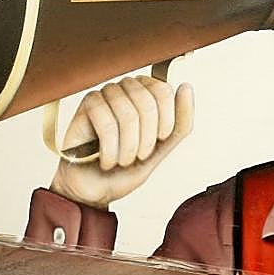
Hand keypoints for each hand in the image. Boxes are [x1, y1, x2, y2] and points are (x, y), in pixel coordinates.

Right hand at [50, 76, 193, 208]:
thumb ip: (181, 123)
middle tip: (138, 157)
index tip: (158, 141)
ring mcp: (106, 93)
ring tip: (121, 161)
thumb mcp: (162, 149)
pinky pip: (105, 122)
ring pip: (127, 114)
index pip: (164, 92)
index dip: (166, 122)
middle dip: (146, 140)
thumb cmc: (126, 167)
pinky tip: (106, 160)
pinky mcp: (87, 106)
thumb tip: (186, 86)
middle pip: (147, 103)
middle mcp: (128, 86)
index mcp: (149, 91)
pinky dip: (110, 149)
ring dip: (128, 148)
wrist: (95, 188)